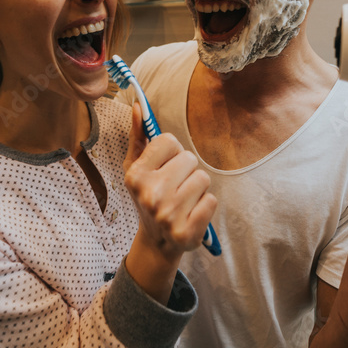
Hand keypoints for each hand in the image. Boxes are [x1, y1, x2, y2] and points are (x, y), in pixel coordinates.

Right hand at [123, 102, 216, 259]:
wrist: (157, 241)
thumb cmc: (148, 196)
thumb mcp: (137, 167)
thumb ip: (138, 136)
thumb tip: (138, 106)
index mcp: (136, 175)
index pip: (168, 140)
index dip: (172, 152)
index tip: (166, 165)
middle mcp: (150, 194)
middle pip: (190, 159)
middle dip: (187, 169)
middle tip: (176, 185)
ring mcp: (168, 215)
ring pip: (203, 178)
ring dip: (198, 187)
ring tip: (184, 199)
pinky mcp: (186, 231)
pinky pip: (212, 200)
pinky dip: (206, 205)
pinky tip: (192, 213)